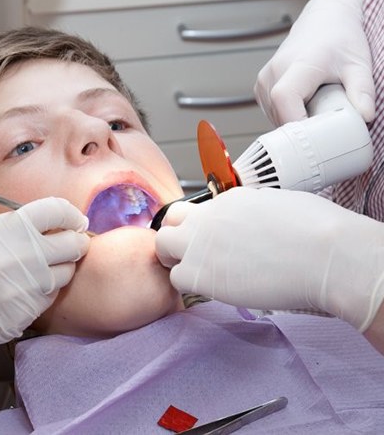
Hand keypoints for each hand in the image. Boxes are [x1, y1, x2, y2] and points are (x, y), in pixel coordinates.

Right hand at [0, 197, 89, 383]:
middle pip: (72, 242)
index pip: (55, 210)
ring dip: (63, 267)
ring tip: (46, 267)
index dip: (70, 213)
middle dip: (77, 240)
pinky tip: (30, 289)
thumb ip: (17, 225)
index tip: (75, 220)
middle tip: (73, 241)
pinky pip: (52, 295)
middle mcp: (20, 256)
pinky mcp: (27, 312)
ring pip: (67, 271)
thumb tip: (54, 221)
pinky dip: (47, 290)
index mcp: (6, 230)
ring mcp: (26, 287)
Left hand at [155, 188, 383, 331]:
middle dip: (175, 236)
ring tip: (199, 274)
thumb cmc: (317, 230)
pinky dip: (188, 285)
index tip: (209, 241)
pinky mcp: (200, 272)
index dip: (198, 226)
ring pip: (163, 247)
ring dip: (176, 260)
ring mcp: (199, 242)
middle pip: (170, 220)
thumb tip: (250, 221)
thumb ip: (253, 212)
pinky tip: (210, 289)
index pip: (197, 210)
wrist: (325, 254)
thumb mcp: (280, 205)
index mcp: (229, 198)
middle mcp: (208, 216)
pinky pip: (176, 278)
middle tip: (191, 255)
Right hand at [255, 0, 374, 125]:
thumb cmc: (339, 39)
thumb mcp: (358, 64)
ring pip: (274, 118)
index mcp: (298, 63)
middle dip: (302, 127)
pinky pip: (271, 113)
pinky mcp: (260, 88)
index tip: (313, 135)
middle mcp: (274, 72)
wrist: (323, 21)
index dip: (295, 122)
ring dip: (294, 122)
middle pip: (280, 115)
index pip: (284, 98)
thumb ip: (363, 90)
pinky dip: (287, 116)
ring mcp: (264, 81)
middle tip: (324, 123)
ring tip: (315, 108)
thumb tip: (364, 118)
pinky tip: (303, 106)